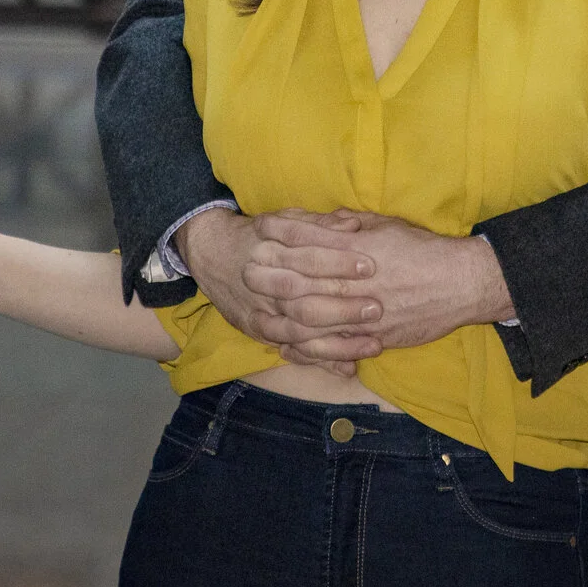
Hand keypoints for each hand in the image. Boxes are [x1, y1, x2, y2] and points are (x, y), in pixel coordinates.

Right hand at [182, 207, 383, 373]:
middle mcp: (260, 281)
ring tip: (372, 343)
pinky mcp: (258, 332)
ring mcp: (258, 311)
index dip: (338, 261)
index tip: (370, 265)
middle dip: (341, 306)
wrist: (211, 253)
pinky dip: (320, 360)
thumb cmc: (260, 235)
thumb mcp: (285, 219)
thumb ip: (320, 223)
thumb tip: (353, 225)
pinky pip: (291, 351)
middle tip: (376, 309)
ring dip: (336, 341)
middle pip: (302, 298)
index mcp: (269, 247)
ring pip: (297, 332)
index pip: (307, 255)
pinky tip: (348, 366)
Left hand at [264, 212, 513, 361]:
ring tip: (258, 313)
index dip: (280, 237)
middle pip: (299, 281)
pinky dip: (306, 350)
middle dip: (269, 277)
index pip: (308, 241)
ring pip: (309, 319)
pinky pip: (332, 348)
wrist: (461, 283)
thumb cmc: (425, 250)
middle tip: (245, 272)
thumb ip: (353, 224)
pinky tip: (288, 347)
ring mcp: (362, 313)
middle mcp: (354, 281)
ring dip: (280, 317)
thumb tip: (326, 220)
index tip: (258, 232)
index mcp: (357, 249)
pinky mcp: (373, 338)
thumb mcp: (388, 225)